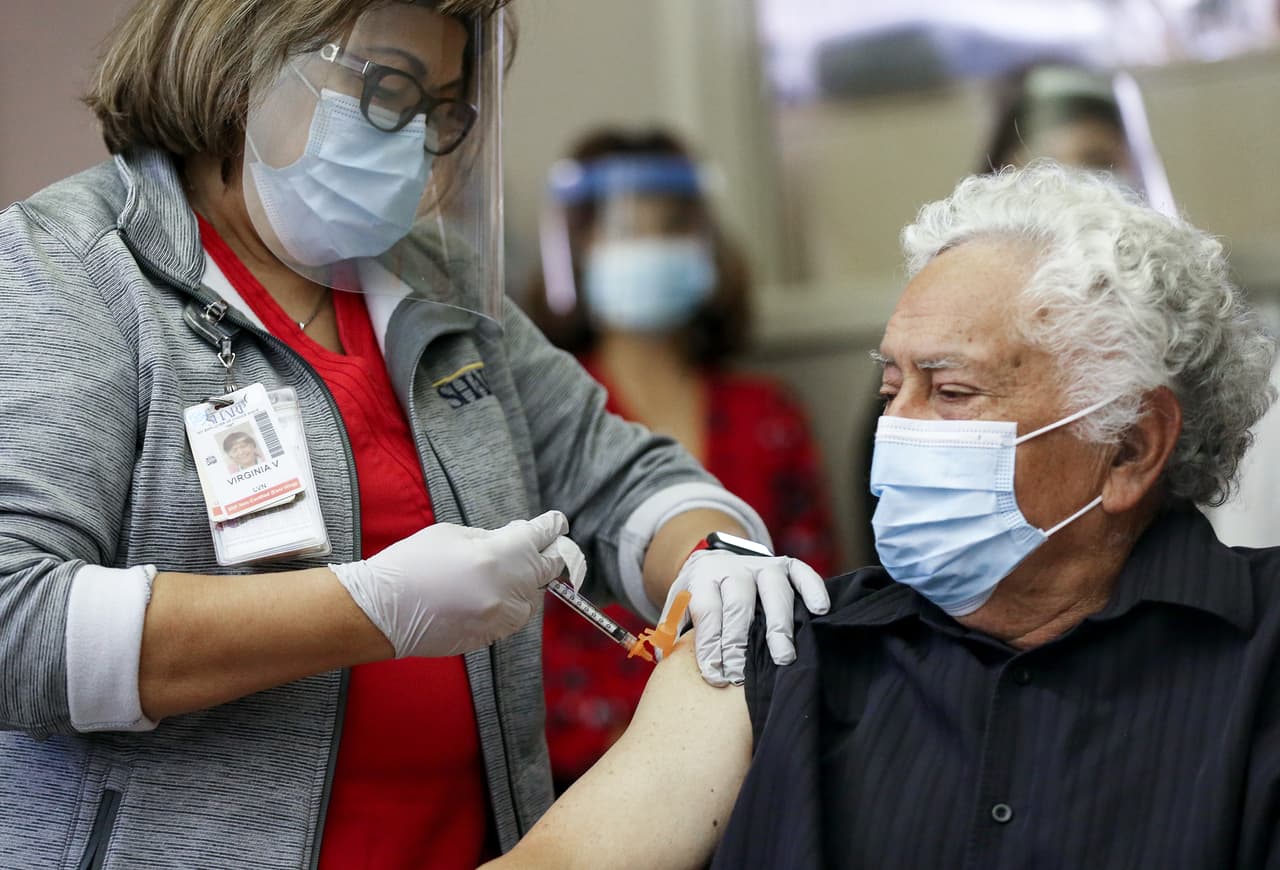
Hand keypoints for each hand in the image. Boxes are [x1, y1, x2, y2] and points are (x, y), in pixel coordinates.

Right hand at [330, 510, 584, 657]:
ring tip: (510, 573)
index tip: (558, 524)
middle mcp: (506, 588)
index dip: (551, 528)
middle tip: (552, 547)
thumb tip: (514, 541)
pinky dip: (509, 605)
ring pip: (531, 599)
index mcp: (497, 556)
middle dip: (549, 555)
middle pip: (546, 569)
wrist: (381, 611)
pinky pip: (512, 618)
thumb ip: (490, 539)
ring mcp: (499, 617)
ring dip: (527, 584)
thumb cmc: (410, 564)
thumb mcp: (452, 534)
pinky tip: (491, 595)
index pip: (540, 538)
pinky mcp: (490, 637)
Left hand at [659, 549, 828, 686]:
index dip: (709, 645)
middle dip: (738, 642)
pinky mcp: (786, 565)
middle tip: (740, 675)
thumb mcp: (677, 608)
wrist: (716, 562)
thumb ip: (669, 632)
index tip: (714, 676)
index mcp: (702, 577)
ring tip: (783, 658)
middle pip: (738, 603)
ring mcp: (762, 565)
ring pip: (773, 590)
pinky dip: (813, 588)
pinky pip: (802, 572)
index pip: (707, 611)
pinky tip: (819, 610)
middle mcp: (732, 568)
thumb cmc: (698, 598)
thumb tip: (661, 659)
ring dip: (778, 625)